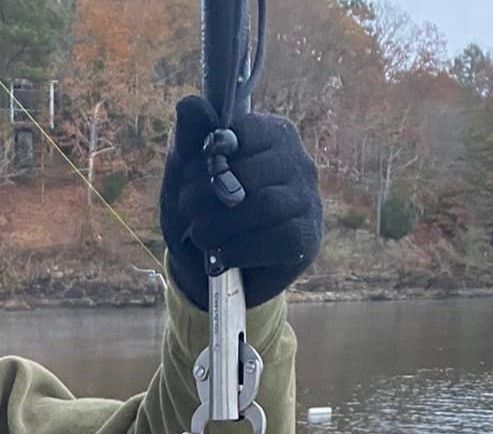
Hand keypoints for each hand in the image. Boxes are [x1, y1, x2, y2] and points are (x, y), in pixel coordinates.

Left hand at [159, 95, 322, 309]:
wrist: (213, 271)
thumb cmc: (203, 213)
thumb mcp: (185, 177)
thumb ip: (188, 139)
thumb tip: (190, 103)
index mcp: (272, 135)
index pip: (239, 133)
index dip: (203, 162)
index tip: (188, 181)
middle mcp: (298, 162)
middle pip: (247, 173)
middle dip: (204, 198)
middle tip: (189, 214)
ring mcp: (307, 200)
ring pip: (263, 206)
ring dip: (219, 226)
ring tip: (202, 237)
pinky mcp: (307, 238)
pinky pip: (275, 240)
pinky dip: (237, 251)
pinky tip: (223, 257)